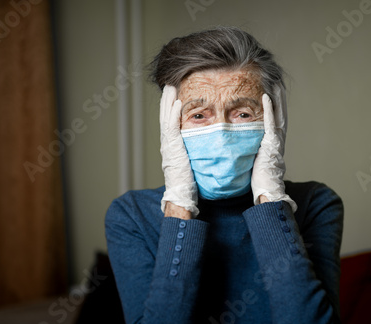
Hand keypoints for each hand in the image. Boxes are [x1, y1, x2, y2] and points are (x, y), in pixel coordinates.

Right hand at [160, 85, 198, 217]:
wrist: (182, 194)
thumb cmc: (190, 180)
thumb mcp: (191, 159)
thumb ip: (194, 148)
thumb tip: (205, 140)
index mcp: (172, 143)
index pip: (170, 119)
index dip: (170, 105)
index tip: (175, 91)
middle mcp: (167, 141)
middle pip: (165, 114)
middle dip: (167, 98)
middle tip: (170, 83)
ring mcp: (168, 144)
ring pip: (165, 117)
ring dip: (168, 101)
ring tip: (171, 87)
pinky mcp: (172, 148)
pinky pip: (171, 127)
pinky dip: (172, 114)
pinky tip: (177, 103)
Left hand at [251, 84, 296, 211]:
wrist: (267, 191)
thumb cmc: (259, 178)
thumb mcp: (255, 158)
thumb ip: (252, 147)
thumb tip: (241, 141)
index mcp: (273, 140)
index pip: (274, 117)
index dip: (274, 103)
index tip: (270, 88)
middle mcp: (277, 138)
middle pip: (279, 111)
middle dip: (279, 95)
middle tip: (276, 79)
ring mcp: (276, 140)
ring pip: (278, 113)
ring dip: (276, 97)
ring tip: (274, 81)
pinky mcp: (272, 143)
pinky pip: (270, 123)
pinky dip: (269, 109)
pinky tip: (266, 96)